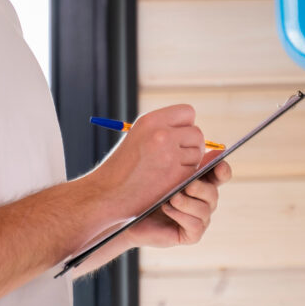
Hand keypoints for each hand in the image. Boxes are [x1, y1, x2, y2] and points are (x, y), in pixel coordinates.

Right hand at [93, 104, 206, 219]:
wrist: (106, 193)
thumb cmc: (121, 166)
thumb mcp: (138, 135)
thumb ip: (163, 129)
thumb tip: (191, 131)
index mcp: (151, 120)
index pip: (188, 112)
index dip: (185, 125)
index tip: (177, 137)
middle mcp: (162, 134)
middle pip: (196, 134)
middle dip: (191, 145)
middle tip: (176, 157)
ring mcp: (170, 155)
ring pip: (198, 153)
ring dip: (189, 162)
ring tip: (167, 170)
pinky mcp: (176, 175)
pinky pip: (195, 171)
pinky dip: (186, 177)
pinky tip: (168, 180)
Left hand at [125, 150, 231, 248]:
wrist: (126, 212)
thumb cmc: (143, 187)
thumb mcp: (162, 169)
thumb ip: (181, 159)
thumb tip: (203, 148)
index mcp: (200, 180)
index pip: (220, 173)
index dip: (222, 170)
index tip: (218, 166)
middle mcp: (203, 199)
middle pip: (214, 192)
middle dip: (200, 187)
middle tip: (187, 185)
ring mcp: (199, 218)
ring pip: (205, 209)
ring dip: (186, 202)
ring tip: (170, 198)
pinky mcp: (192, 234)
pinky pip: (196, 224)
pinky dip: (181, 215)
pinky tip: (166, 208)